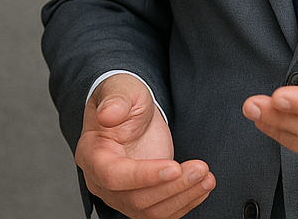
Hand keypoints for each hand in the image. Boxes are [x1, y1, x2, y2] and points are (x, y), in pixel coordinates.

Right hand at [74, 74, 214, 218]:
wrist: (132, 112)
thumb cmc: (123, 99)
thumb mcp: (122, 90)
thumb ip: (115, 100)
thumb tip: (107, 114)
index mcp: (92, 155)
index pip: (114, 176)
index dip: (144, 176)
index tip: (174, 167)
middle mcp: (102, 182)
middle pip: (136, 199)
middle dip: (172, 187)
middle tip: (200, 168)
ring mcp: (121, 195)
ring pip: (152, 212)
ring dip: (183, 197)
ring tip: (206, 177)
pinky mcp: (141, 200)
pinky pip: (162, 212)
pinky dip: (185, 202)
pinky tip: (202, 186)